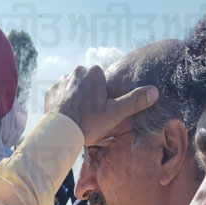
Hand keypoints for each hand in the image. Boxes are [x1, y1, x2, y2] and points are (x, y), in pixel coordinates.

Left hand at [44, 65, 158, 144]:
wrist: (61, 133)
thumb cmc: (89, 122)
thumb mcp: (115, 112)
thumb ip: (134, 101)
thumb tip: (155, 92)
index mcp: (94, 72)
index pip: (102, 81)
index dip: (102, 96)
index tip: (100, 109)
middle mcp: (76, 72)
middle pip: (87, 83)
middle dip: (89, 96)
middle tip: (89, 114)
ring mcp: (61, 81)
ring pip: (73, 89)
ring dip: (75, 99)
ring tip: (77, 116)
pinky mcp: (50, 92)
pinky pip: (59, 96)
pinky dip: (63, 103)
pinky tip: (66, 115)